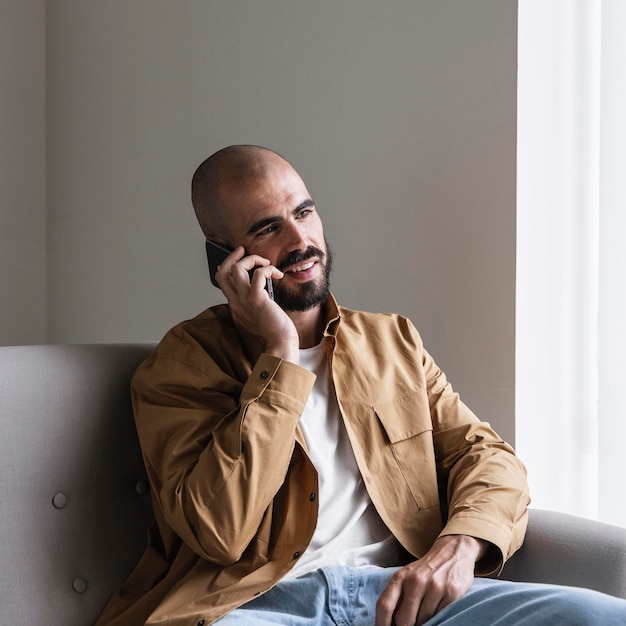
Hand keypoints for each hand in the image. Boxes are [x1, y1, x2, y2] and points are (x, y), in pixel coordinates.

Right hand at [215, 247, 299, 362]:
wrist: (279, 344)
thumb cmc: (274, 331)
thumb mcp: (258, 313)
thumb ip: (254, 301)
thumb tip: (261, 285)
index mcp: (235, 306)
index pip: (222, 281)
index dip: (227, 266)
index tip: (238, 259)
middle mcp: (236, 302)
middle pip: (222, 272)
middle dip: (232, 257)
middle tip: (243, 250)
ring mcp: (244, 300)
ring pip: (237, 269)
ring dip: (252, 260)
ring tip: (266, 263)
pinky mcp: (257, 299)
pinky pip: (258, 274)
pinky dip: (268, 269)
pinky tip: (278, 275)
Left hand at [376, 535, 487, 625]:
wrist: (453, 551)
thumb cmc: (426, 569)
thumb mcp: (407, 577)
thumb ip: (397, 596)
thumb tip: (388, 622)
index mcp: (400, 577)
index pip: (384, 606)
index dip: (381, 624)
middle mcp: (415, 581)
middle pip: (403, 620)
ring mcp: (434, 587)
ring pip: (423, 621)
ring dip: (422, 624)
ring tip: (424, 617)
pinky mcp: (451, 592)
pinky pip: (440, 616)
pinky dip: (437, 619)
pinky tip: (437, 612)